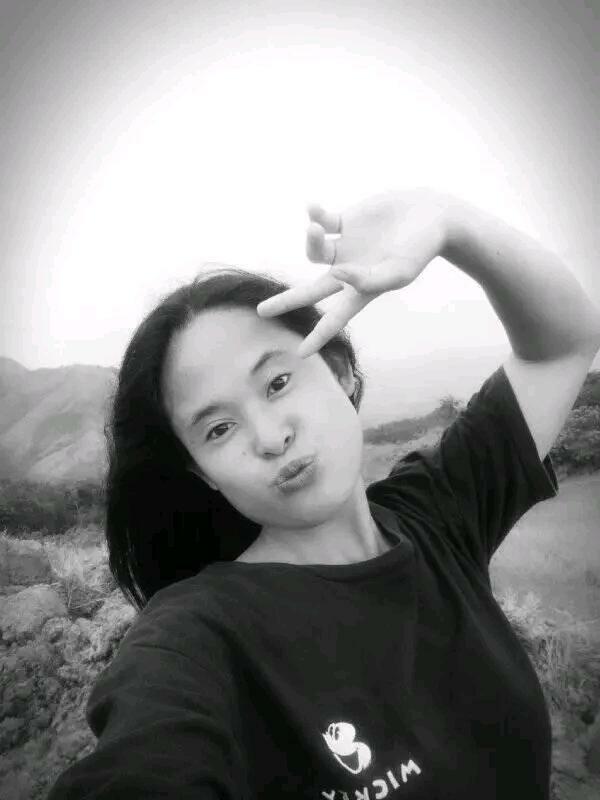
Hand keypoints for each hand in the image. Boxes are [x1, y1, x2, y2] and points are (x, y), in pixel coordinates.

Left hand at [256, 186, 452, 357]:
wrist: (430, 214)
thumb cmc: (420, 248)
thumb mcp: (399, 271)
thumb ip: (368, 279)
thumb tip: (335, 273)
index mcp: (362, 289)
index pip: (336, 319)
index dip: (319, 336)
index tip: (301, 353)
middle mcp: (349, 270)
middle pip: (311, 291)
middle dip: (287, 301)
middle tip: (262, 311)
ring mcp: (345, 246)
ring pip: (314, 249)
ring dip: (310, 240)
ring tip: (315, 228)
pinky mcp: (346, 222)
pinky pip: (322, 220)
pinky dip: (314, 215)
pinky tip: (311, 207)